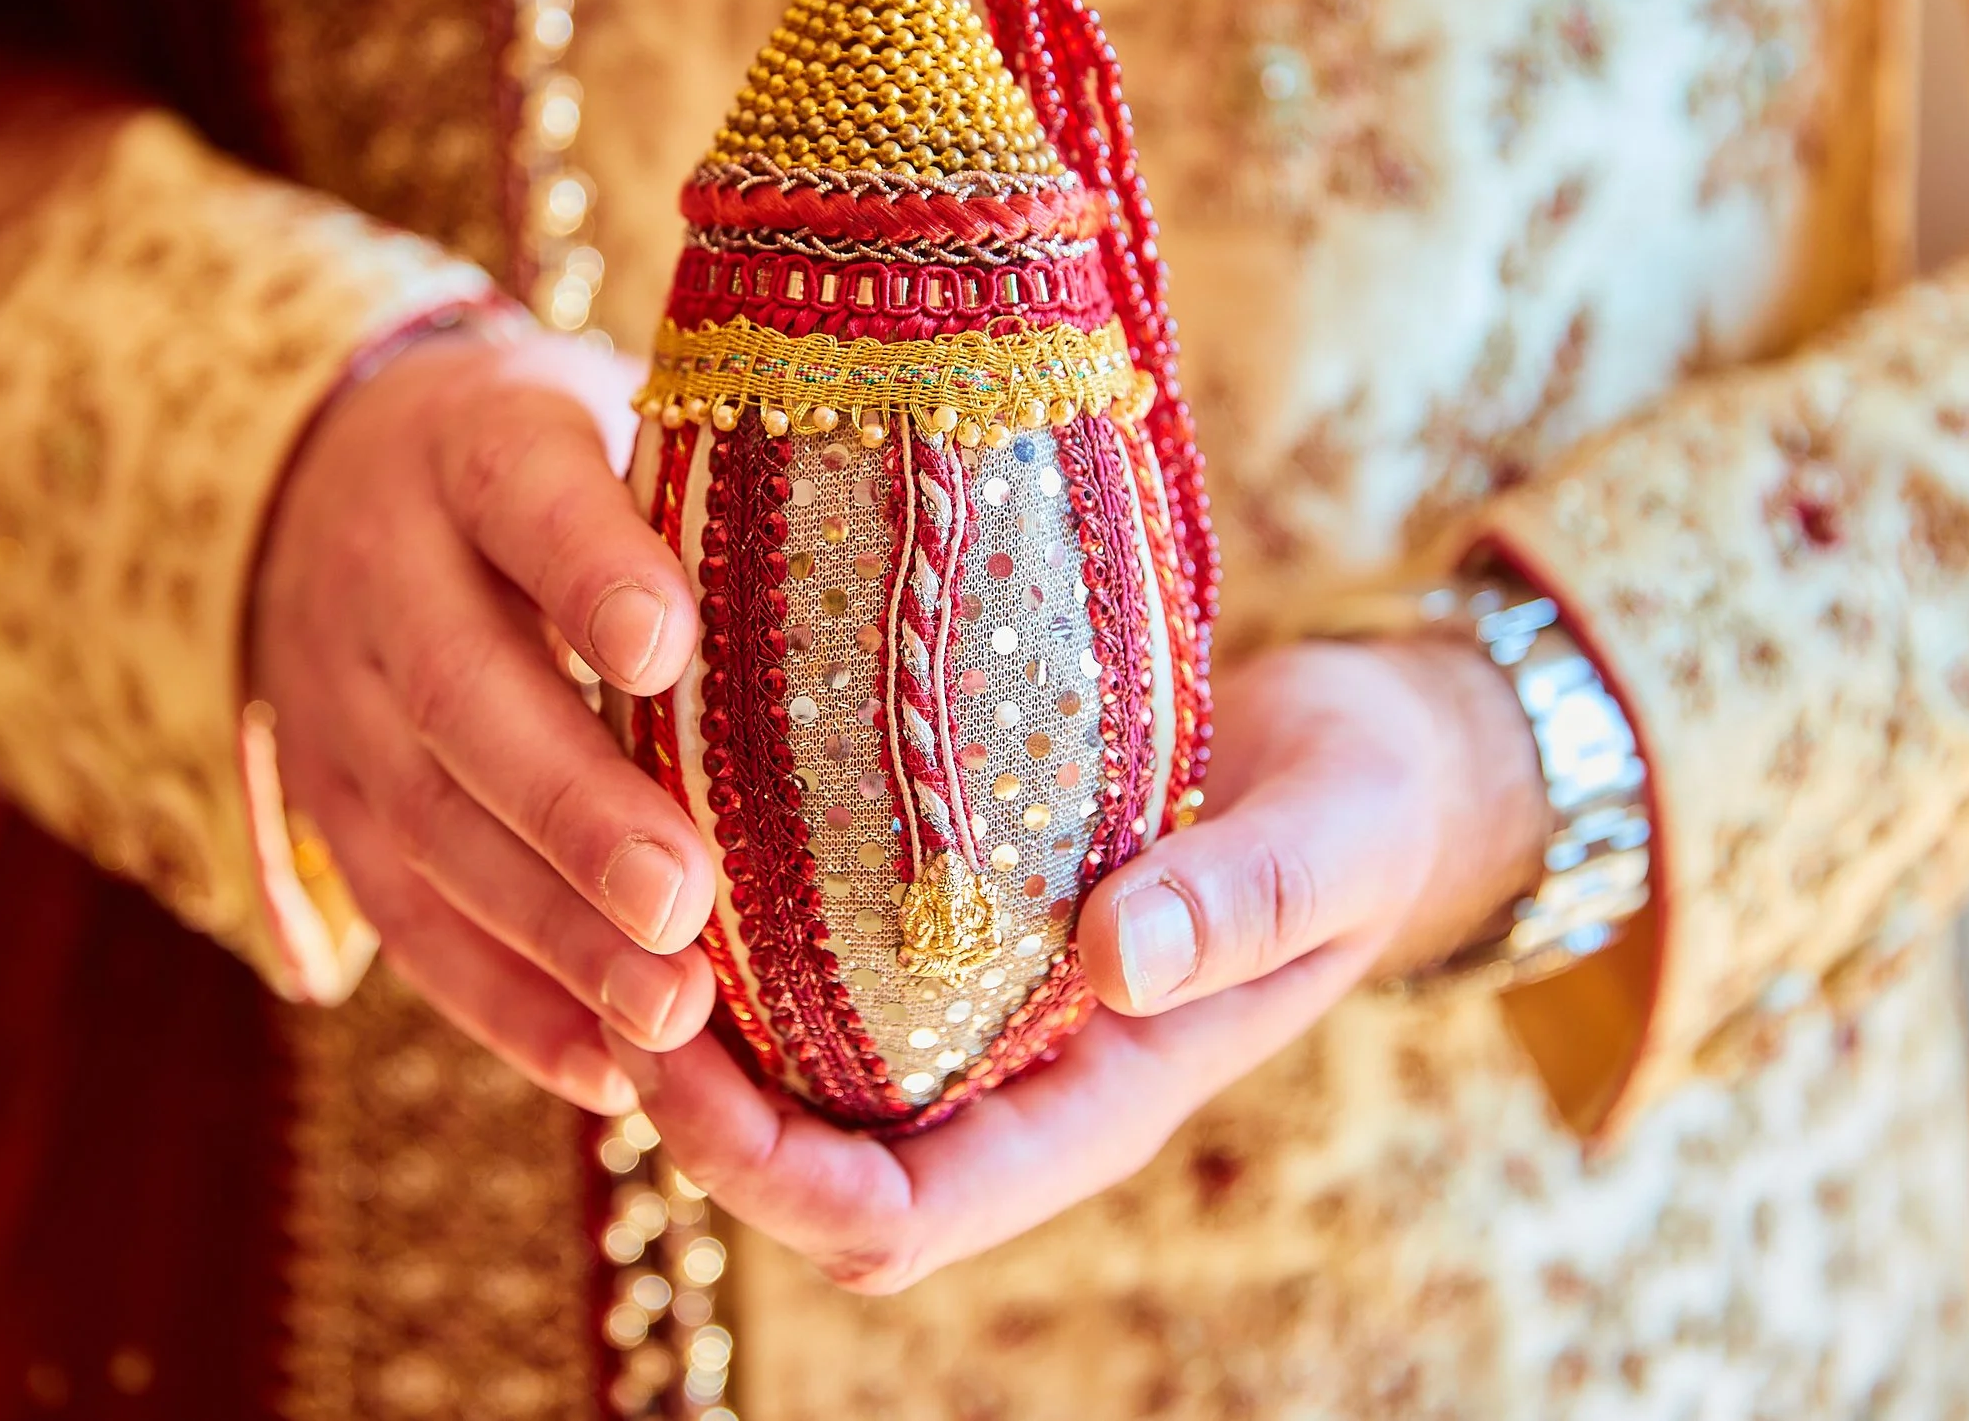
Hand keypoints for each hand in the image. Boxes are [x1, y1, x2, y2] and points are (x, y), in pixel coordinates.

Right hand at [253, 330, 715, 1114]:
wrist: (339, 484)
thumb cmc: (563, 468)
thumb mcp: (614, 422)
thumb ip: (715, 488)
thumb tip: (911, 575)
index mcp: (472, 446)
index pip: (523, 495)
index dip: (588, 570)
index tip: (665, 645)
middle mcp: (385, 569)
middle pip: (462, 692)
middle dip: (570, 806)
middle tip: (680, 897)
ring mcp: (339, 698)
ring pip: (431, 826)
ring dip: (549, 934)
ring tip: (669, 1014)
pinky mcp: (328, 805)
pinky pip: (403, 918)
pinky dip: (501, 1003)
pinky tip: (602, 1068)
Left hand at [605, 637, 1550, 1290]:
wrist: (1365, 755)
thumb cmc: (1364, 805)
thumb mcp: (1337, 838)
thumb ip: (1248, 899)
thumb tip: (1113, 956)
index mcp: (1093, 1106)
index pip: (895, 1214)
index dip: (764, 1174)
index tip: (667, 1058)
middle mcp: (1008, 1078)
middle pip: (805, 1168)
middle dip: (688, 1108)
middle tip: (602, 971)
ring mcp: (973, 1010)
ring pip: (791, 1072)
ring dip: (689, 1020)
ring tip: (608, 902)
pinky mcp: (945, 923)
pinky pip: (814, 965)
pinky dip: (737, 926)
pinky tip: (681, 818)